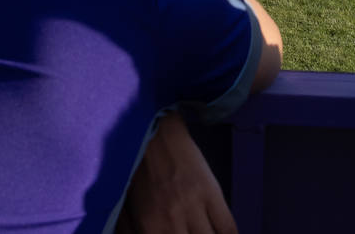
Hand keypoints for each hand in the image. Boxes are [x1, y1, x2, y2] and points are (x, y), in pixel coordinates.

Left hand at [116, 113, 234, 233]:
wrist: (151, 131)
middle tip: (191, 232)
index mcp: (148, 225)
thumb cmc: (136, 167)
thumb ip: (129, 228)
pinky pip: (228, 228)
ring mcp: (193, 207)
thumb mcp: (126, 203)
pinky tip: (222, 232)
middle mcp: (171, 220)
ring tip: (204, 231)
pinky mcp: (211, 193)